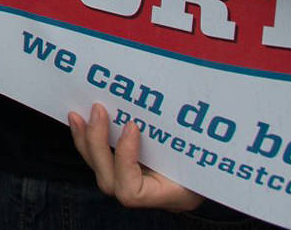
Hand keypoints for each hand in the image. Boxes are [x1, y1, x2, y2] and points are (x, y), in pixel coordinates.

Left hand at [67, 104, 204, 212]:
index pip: (131, 192)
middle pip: (109, 181)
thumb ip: (185, 136)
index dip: (125, 160)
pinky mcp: (124, 171)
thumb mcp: (204, 150)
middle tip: (99, 110)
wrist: (212, 171)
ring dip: (86, 141)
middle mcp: (146, 195)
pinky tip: (81, 119)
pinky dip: (89, 140)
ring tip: (78, 114)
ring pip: (100, 171)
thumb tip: (171, 96)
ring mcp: (133, 185)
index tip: (133, 127)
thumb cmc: (212, 159)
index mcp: (169, 195)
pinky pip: (101, 161)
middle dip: (98, 144)